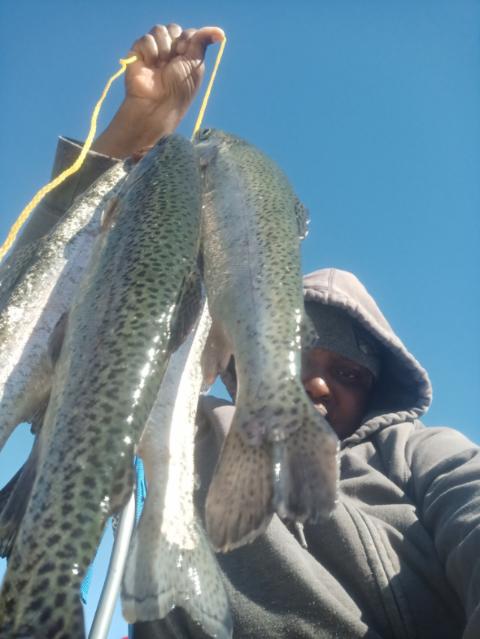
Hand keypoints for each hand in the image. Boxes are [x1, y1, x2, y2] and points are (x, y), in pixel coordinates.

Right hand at [93, 24, 224, 157]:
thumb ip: (203, 41)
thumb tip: (220, 32)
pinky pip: (146, 39)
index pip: (188, 33)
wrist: (158, 103)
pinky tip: (150, 66)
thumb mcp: (195, 63)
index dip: (188, 40)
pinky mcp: (138, 53)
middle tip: (173, 61)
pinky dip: (150, 52)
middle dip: (176, 43)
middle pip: (174, 29)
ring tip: (161, 66)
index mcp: (185, 55)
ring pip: (159, 30)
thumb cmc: (180, 88)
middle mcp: (169, 52)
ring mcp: (153, 52)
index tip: (185, 54)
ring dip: (164, 48)